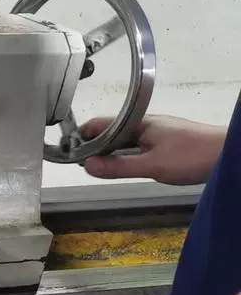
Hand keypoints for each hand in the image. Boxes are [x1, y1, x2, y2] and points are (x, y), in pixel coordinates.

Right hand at [80, 114, 225, 185]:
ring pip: (126, 141)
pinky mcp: (169, 142)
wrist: (229, 154)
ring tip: (106, 171)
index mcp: (139, 123)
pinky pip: (139, 146)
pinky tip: (131, 169)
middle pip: (111, 133)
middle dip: (96, 148)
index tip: (70, 154)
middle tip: (87, 168)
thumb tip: (86, 166)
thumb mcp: (152, 166)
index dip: (81, 137)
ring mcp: (159, 132)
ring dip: (114, 154)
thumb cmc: (191, 157)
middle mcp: (146, 124)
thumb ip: (118, 167)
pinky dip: (129, 156)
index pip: (99, 124)